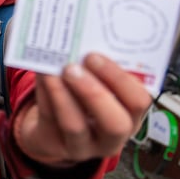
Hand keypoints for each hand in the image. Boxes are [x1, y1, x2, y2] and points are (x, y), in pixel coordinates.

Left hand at [15, 52, 150, 165]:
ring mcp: (83, 145)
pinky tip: (41, 75)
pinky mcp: (54, 144)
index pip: (138, 101)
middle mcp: (112, 136)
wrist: (51, 127)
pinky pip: (49, 120)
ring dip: (63, 95)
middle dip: (94, 93)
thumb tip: (85, 33)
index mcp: (130, 114)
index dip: (120, 79)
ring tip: (52, 71)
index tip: (96, 55)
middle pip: (115, 124)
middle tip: (74, 67)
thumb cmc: (81, 96)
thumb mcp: (97, 83)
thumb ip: (97, 66)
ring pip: (76, 126)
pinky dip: (45, 94)